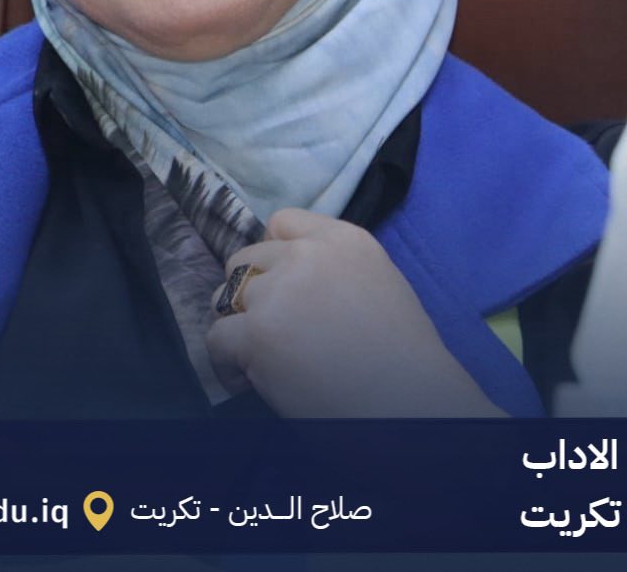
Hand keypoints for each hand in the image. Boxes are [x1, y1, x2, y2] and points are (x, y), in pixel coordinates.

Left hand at [204, 208, 503, 416]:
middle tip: (271, 332)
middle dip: (251, 294)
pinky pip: (216, 338)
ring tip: (259, 358)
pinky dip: (226, 362)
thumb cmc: (403, 360)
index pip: (282, 222)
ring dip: (237, 325)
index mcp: (345, 240)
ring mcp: (279, 293)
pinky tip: (248, 379)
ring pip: (224, 297)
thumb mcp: (378, 285)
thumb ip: (334, 270)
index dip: (273, 256)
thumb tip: (286, 279)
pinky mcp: (258, 333)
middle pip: (245, 260)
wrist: (410, 403)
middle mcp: (307, 256)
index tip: (280, 287)